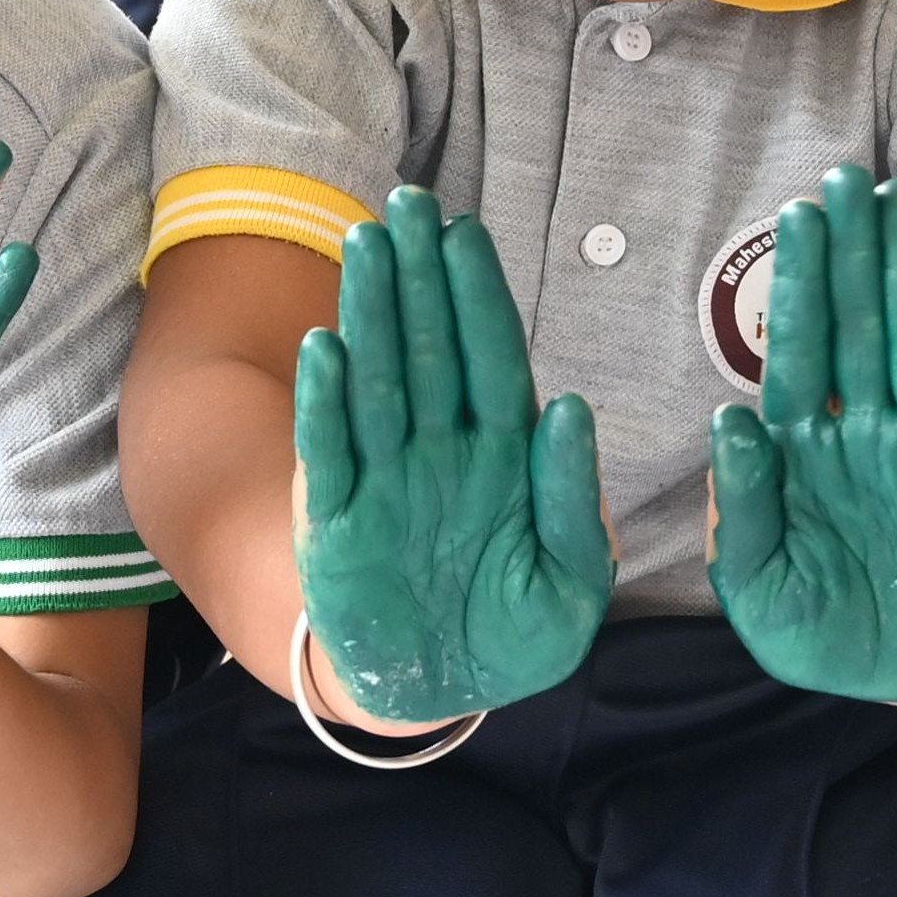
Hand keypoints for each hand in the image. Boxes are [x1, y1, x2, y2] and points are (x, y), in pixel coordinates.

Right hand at [295, 188, 611, 723]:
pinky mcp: (335, 521)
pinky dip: (325, 402)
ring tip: (364, 248)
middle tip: (407, 204)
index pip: (491, 357)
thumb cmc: (517, 632)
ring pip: (376, 381)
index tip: (466, 233)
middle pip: (429, 348)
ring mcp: (385, 480)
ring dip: (370, 314)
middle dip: (420, 277)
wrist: (444, 693)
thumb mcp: (571, 580)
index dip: (478, 296)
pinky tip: (325, 347)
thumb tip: (568, 407)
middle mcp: (439, 452)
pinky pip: (329, 451)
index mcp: (504, 454)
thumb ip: (571, 498)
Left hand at [707, 169, 896, 707]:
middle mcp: (864, 436)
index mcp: (803, 451)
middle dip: (855, 255)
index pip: (799, 351)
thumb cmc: (821, 631)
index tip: (800, 214)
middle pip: (860, 327)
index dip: (802, 283)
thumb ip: (739, 508)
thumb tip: (728, 421)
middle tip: (853, 178)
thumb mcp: (758, 584)